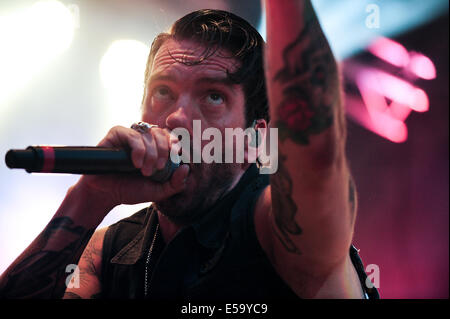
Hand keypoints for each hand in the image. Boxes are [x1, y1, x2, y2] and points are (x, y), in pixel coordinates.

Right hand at [73, 125, 189, 209]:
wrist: (107, 194)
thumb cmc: (131, 189)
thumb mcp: (158, 191)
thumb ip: (176, 183)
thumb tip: (186, 168)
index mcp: (156, 148)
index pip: (172, 137)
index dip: (176, 145)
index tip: (176, 158)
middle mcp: (144, 138)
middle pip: (162, 133)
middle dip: (164, 152)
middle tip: (158, 169)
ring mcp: (130, 134)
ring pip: (149, 134)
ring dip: (151, 154)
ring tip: (144, 171)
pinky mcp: (116, 134)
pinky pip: (132, 134)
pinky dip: (138, 149)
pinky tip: (136, 163)